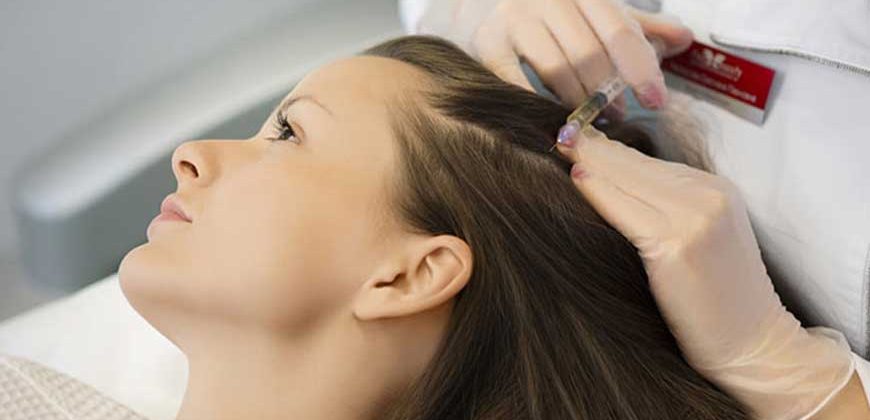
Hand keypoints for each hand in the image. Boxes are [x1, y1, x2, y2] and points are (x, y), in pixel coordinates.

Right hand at [416, 0, 692, 110]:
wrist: (490, 1)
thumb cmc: (554, 14)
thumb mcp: (598, 14)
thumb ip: (639, 28)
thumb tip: (684, 39)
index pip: (619, 29)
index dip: (640, 68)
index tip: (656, 101)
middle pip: (587, 52)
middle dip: (608, 91)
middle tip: (619, 115)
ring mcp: (513, 19)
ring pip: (556, 69)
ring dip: (578, 102)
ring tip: (590, 120)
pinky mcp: (486, 43)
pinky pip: (516, 82)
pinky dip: (539, 104)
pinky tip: (553, 119)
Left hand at [555, 126, 855, 418]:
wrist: (754, 344)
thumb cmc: (718, 299)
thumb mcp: (703, 236)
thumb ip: (671, 206)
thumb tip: (612, 182)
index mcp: (716, 189)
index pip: (651, 160)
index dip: (611, 147)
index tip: (578, 134)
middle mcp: (709, 195)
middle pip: (637, 163)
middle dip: (595, 146)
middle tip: (561, 131)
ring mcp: (695, 218)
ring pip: (630, 179)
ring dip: (591, 160)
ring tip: (561, 143)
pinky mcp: (677, 245)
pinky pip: (627, 210)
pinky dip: (600, 192)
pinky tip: (578, 177)